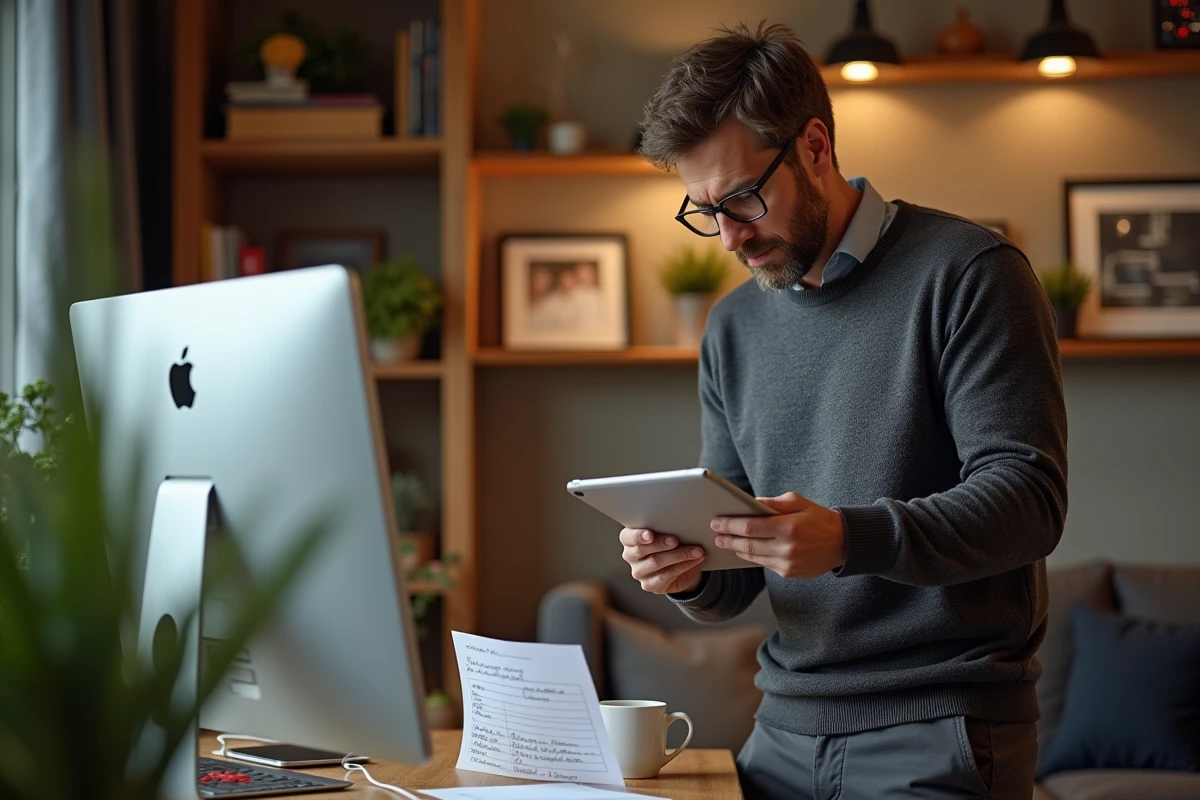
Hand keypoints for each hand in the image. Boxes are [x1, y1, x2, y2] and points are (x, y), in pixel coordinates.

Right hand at [620, 527, 705, 594]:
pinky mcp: (649, 585)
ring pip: (656, 563)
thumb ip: (666, 527)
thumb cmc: (671, 544)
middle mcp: (630, 556)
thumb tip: (679, 521)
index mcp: (629, 539)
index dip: (638, 536)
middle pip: (642, 550)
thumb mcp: (667, 532)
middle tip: (675, 540)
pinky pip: (666, 575)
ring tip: (696, 550)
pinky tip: (695, 560)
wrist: (680, 567)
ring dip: (679, 555)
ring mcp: (638, 572)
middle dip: (660, 544)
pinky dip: (683, 566)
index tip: (650, 534)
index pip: (628, 537)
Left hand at [710, 492, 845, 578]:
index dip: (730, 525)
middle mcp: (787, 548)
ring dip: (736, 549)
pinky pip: (764, 564)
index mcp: (789, 526)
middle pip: (748, 544)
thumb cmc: (818, 518)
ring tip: (725, 541)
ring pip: (753, 557)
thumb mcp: (798, 502)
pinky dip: (751, 556)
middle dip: (728, 538)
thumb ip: (772, 503)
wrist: (843, 543)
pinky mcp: (789, 573)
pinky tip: (743, 549)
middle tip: (715, 533)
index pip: (751, 527)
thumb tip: (748, 503)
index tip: (716, 522)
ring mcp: (788, 563)